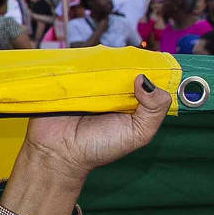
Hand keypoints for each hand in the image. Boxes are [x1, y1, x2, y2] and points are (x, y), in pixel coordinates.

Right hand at [22, 73, 171, 178]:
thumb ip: (154, 109)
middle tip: (120, 65)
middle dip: (122, 60)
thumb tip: (144, 78)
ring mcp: (89, 83)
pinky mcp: (67, 80)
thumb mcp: (138, 133)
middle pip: (122, 63)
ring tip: (99, 67)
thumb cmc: (99, 148)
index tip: (146, 62)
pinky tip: (80, 65)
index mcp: (132, 99)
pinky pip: (73, 64)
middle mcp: (111, 89)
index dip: (148, 66)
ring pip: (98, 60)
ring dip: (99, 60)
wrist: (59, 154)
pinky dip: (76, 62)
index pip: (145, 74)